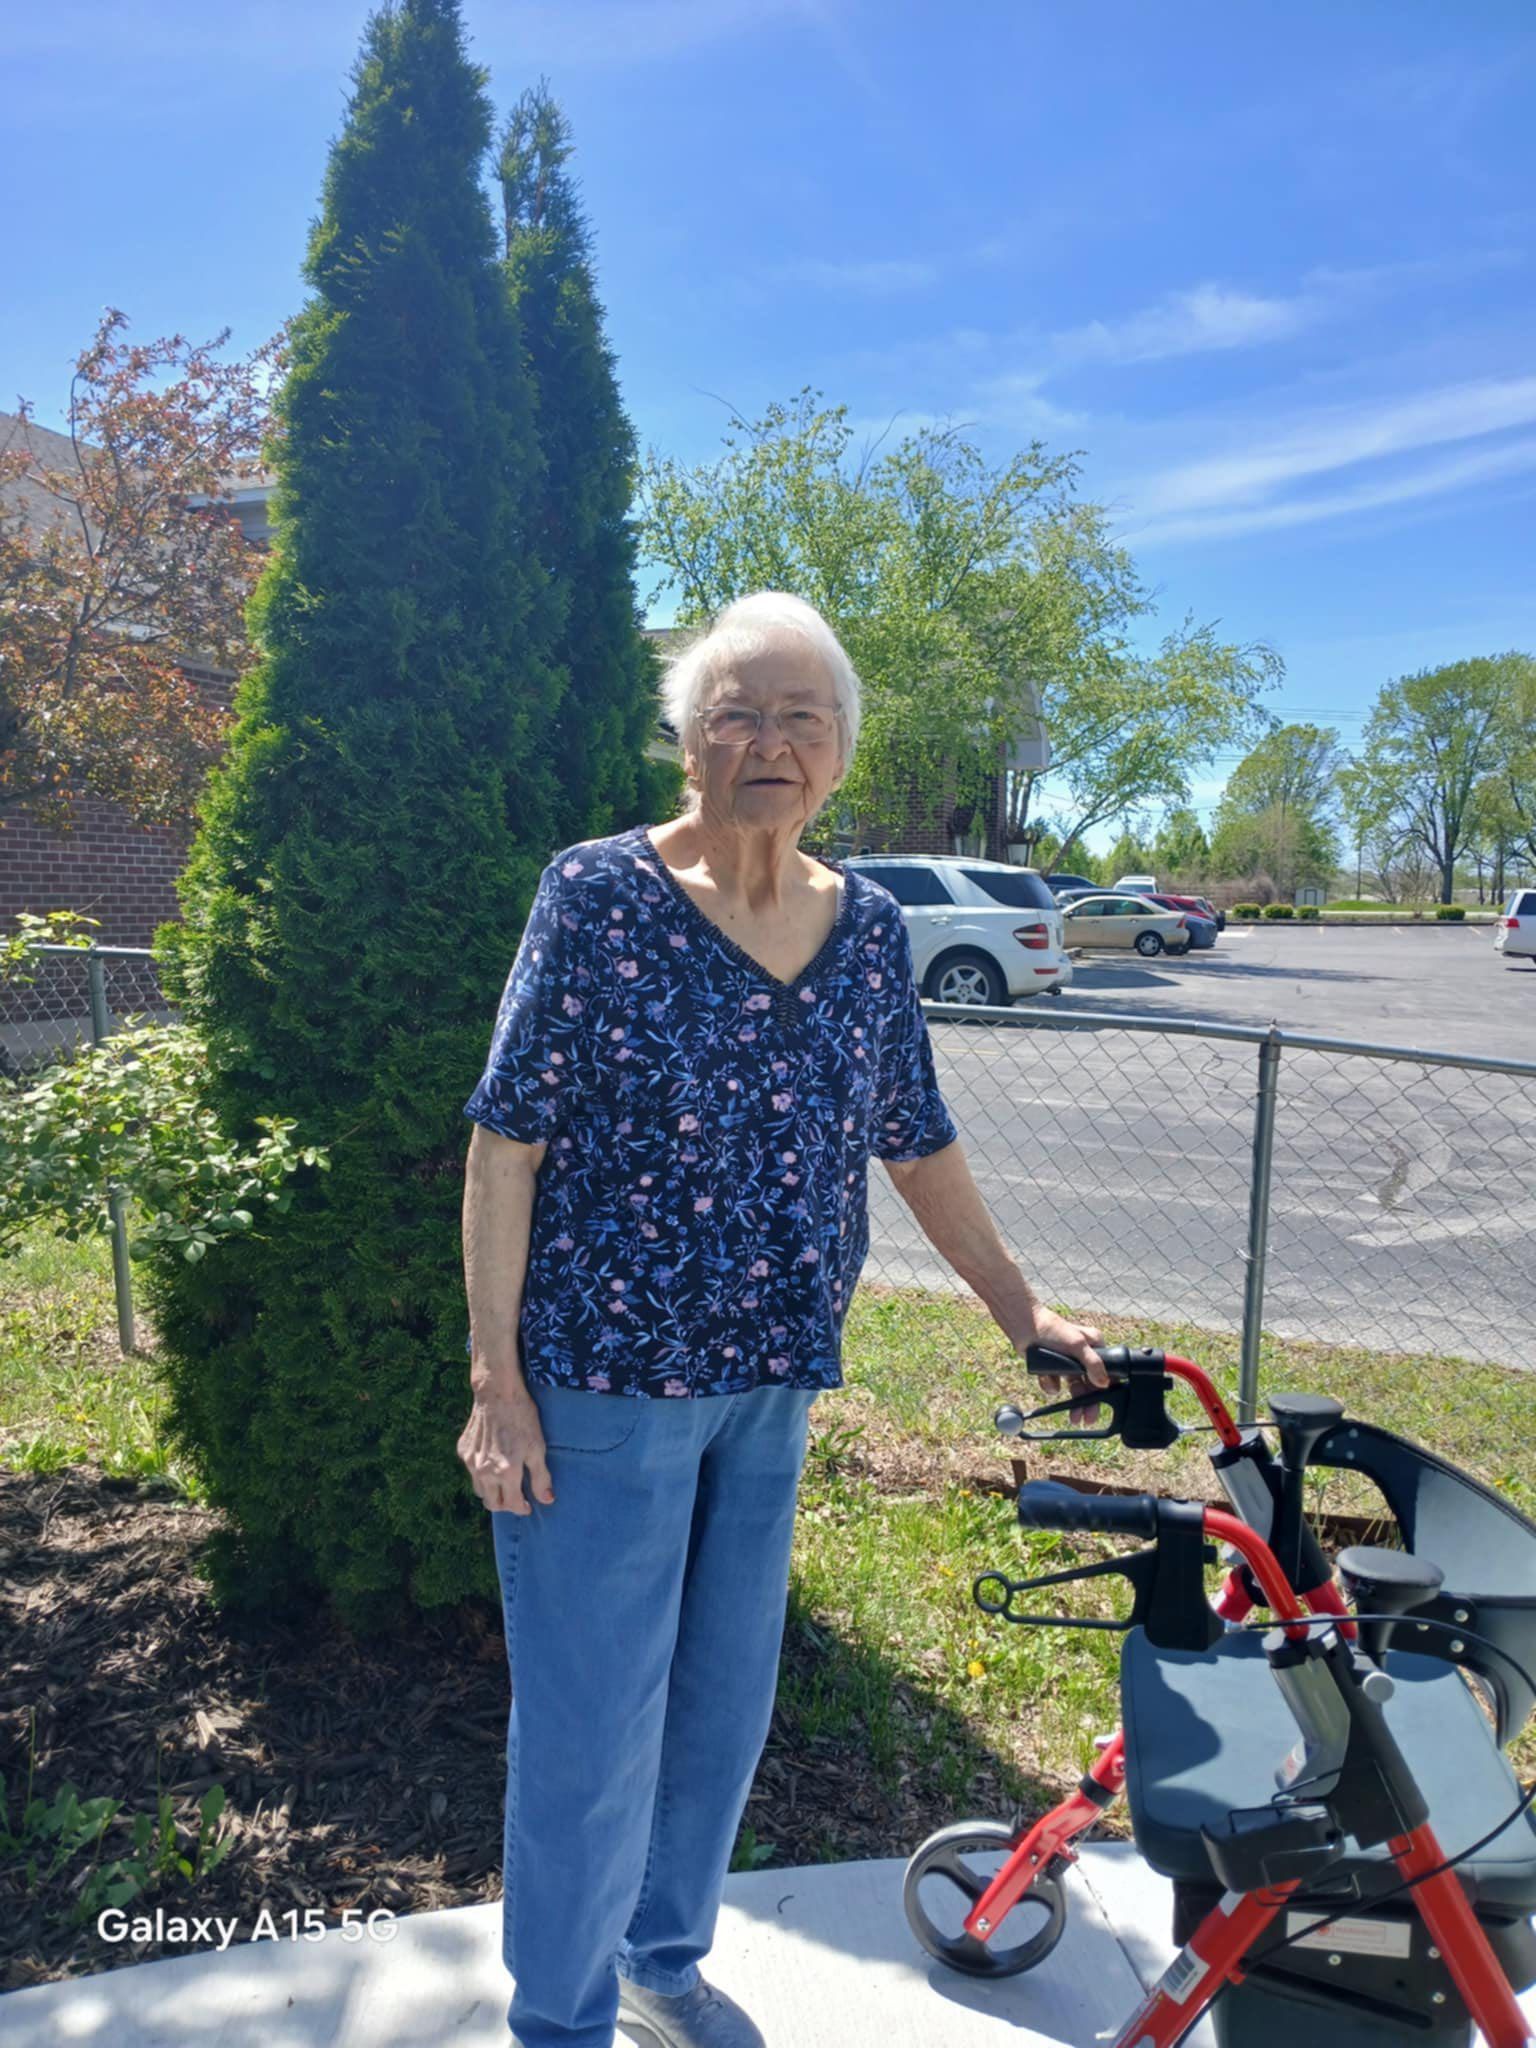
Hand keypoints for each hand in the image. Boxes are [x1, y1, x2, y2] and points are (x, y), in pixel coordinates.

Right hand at [457, 1385, 554, 1514]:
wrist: (497, 1393)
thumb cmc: (521, 1418)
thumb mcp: (538, 1447)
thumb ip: (541, 1477)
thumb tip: (546, 1500)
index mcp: (506, 1473)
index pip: (511, 1505)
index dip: (521, 1508)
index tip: (528, 1505)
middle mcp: (484, 1472)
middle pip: (492, 1503)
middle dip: (505, 1505)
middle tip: (516, 1497)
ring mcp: (471, 1462)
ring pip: (479, 1490)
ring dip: (492, 1492)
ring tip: (505, 1483)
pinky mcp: (463, 1451)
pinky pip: (472, 1471)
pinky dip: (482, 1473)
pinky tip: (493, 1462)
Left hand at [1019, 1305, 1107, 1426]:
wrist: (1023, 1326)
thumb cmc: (1052, 1329)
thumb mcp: (1077, 1344)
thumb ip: (1093, 1364)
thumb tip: (1104, 1383)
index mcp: (1095, 1347)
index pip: (1105, 1373)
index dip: (1104, 1390)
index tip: (1103, 1405)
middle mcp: (1083, 1357)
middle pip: (1090, 1385)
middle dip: (1088, 1403)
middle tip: (1088, 1419)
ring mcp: (1068, 1364)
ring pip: (1074, 1388)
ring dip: (1074, 1402)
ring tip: (1074, 1417)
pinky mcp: (1053, 1369)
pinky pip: (1055, 1384)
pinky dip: (1050, 1384)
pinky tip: (1045, 1377)